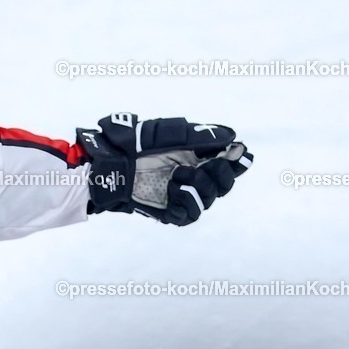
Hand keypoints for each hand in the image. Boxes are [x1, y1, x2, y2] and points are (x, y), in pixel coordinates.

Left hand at [77, 113, 251, 225]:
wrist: (108, 163)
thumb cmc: (133, 143)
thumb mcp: (168, 134)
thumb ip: (201, 136)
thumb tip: (232, 138)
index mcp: (194, 156)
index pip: (227, 164)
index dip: (237, 161)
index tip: (239, 154)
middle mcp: (190, 176)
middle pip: (223, 184)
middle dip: (222, 174)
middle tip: (210, 164)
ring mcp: (179, 195)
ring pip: (209, 199)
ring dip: (200, 186)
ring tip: (179, 174)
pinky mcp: (167, 211)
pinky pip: (189, 214)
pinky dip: (186, 201)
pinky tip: (174, 188)